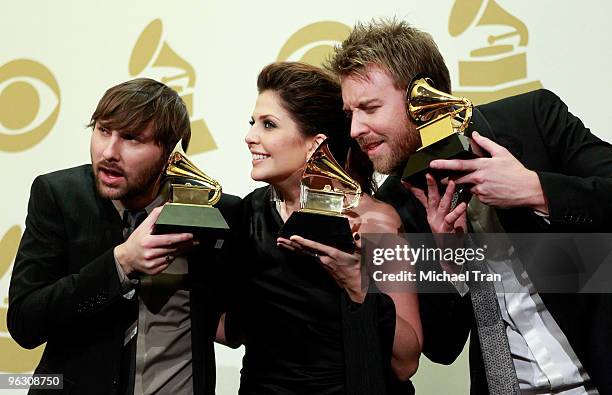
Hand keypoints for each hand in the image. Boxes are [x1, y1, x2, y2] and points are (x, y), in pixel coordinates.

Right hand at [115, 206, 198, 275]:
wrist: (126, 258)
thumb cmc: (136, 240)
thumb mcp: (143, 226)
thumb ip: (155, 215)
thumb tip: (167, 205)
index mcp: (147, 242)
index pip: (168, 239)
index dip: (180, 238)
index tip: (190, 235)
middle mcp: (149, 254)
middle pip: (172, 248)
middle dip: (186, 244)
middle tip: (196, 240)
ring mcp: (152, 263)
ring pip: (172, 256)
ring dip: (183, 250)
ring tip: (192, 245)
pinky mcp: (155, 270)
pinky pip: (168, 263)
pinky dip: (174, 257)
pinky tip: (179, 252)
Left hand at [277, 234, 365, 302]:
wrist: (355, 286)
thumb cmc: (358, 270)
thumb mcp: (361, 254)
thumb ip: (358, 242)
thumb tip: (357, 231)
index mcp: (332, 254)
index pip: (315, 246)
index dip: (303, 242)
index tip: (293, 237)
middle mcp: (324, 259)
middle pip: (304, 250)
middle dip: (291, 245)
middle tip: (279, 240)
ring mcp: (322, 264)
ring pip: (304, 253)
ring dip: (292, 248)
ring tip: (281, 243)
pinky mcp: (322, 266)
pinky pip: (307, 257)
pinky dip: (298, 252)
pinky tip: (292, 249)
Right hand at [407, 174, 466, 233]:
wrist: (450, 254)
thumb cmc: (450, 234)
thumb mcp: (449, 217)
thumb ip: (453, 204)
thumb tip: (461, 190)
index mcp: (432, 212)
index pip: (422, 197)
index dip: (416, 187)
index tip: (408, 178)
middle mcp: (433, 216)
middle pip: (431, 198)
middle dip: (431, 185)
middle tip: (429, 174)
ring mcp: (439, 223)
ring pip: (442, 205)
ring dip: (447, 193)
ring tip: (452, 183)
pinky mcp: (446, 230)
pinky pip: (451, 219)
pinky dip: (457, 211)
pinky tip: (463, 204)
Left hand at [430, 132, 547, 212]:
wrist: (527, 190)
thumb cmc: (515, 171)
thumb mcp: (502, 153)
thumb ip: (486, 143)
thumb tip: (474, 135)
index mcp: (482, 166)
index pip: (458, 164)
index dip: (444, 164)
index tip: (432, 164)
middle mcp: (478, 179)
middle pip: (456, 179)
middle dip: (446, 178)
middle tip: (439, 176)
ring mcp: (480, 191)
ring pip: (465, 187)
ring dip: (465, 184)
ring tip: (476, 180)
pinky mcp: (483, 200)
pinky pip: (475, 195)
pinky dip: (476, 191)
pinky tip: (487, 187)